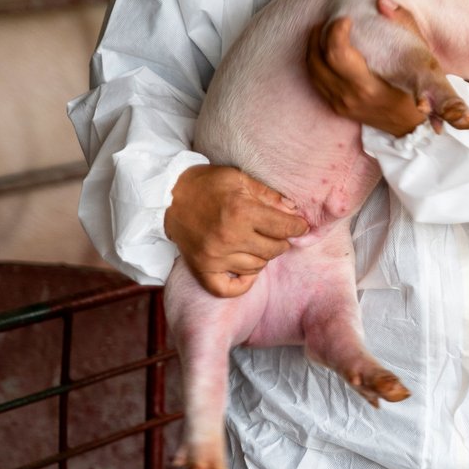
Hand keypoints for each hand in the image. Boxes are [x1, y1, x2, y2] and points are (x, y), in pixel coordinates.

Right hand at [165, 165, 309, 297]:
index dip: (298, 227)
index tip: (300, 226)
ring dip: (262, 256)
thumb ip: (270, 195)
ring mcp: (214, 256)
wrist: (168, 196)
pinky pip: (227, 289)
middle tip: (276, 233)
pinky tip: (247, 270)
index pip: (285, 228)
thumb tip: (293, 212)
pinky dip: (242, 284)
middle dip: (281, 241)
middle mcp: (229, 237)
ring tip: (256, 243)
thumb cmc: (208, 185)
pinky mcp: (201, 268)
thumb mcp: (241, 179)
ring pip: (257, 267)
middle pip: (274, 250)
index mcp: (242, 212)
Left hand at [306, 17, 429, 136]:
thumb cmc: (421, 93)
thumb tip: (382, 1)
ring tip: (322, 31)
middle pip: (318, 59)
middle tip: (330, 21)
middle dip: (319, 35)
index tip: (345, 19)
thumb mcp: (422, 59)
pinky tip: (323, 51)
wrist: (414, 131)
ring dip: (313, 47)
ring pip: (312, 70)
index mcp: (368, 87)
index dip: (336, 31)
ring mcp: (341, 104)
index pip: (337, 54)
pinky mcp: (337, 108)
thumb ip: (405, 26)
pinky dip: (315, 62)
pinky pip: (316, 81)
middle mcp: (349, 97)